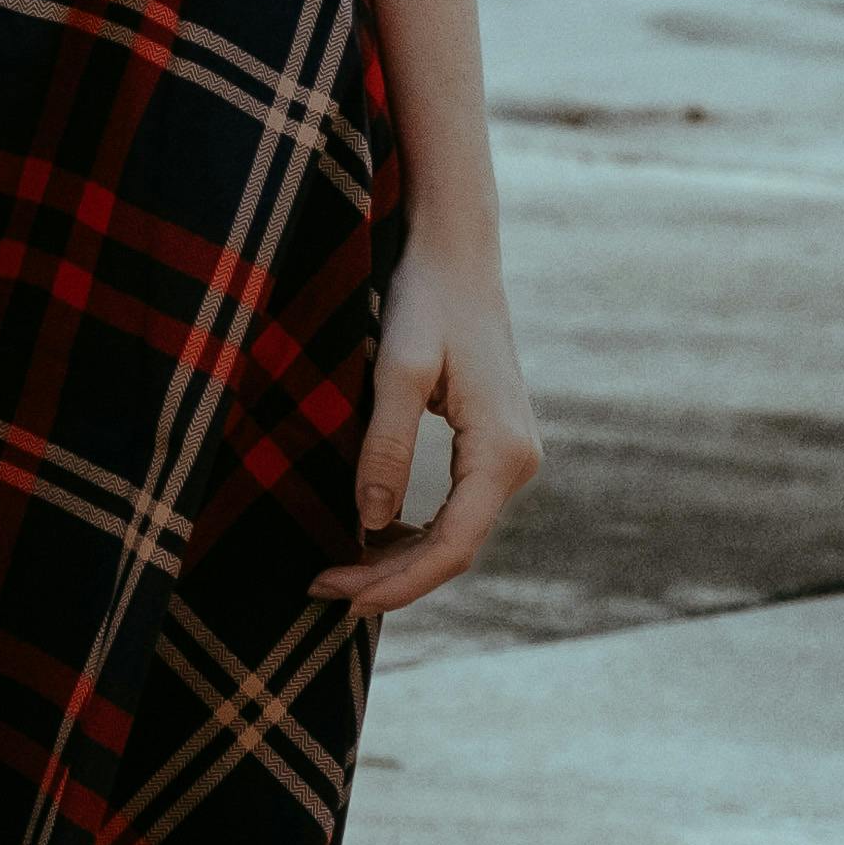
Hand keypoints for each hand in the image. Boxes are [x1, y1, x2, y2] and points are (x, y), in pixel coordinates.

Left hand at [335, 223, 542, 615]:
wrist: (457, 253)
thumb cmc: (426, 299)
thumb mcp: (396, 370)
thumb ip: (385, 447)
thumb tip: (371, 522)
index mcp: (501, 451)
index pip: (452, 546)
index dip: (396, 582)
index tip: (337, 592)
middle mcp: (519, 461)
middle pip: (455, 548)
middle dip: (390, 578)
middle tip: (324, 589)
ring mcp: (511, 455)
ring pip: (456, 533)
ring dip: (401, 559)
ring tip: (340, 571)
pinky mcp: (494, 446)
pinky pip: (457, 508)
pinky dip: (416, 531)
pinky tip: (373, 536)